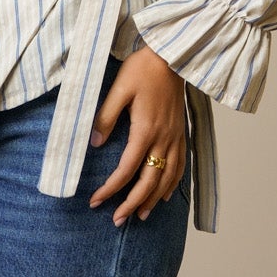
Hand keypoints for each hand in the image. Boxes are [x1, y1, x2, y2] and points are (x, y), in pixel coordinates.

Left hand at [89, 48, 186, 223]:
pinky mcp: (181, 133)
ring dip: (152, 199)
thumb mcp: (119, 88)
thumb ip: (106, 116)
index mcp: (145, 130)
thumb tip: (95, 143)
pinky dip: (172, 185)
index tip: (96, 201)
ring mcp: (175, 137)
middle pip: (149, 182)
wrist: (174, 55)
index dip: (111, 189)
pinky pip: (180, 166)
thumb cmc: (144, 69)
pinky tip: (164, 195)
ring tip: (139, 215)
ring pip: (167, 178)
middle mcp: (163, 139)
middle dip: (132, 203)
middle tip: (117, 220)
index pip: (127, 170)